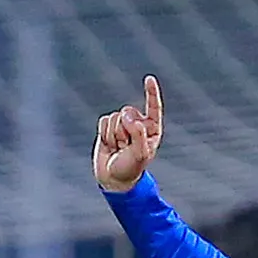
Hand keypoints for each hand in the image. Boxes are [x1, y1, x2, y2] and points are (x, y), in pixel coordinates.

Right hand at [93, 74, 163, 191]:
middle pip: (128, 112)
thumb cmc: (131, 168)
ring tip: (118, 148)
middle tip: (125, 147)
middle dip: (123, 129)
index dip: (151, 93)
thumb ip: (138, 134)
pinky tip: (110, 145)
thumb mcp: (140, 154)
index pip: (153, 107)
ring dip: (113, 135)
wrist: (113, 178)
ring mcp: (123, 125)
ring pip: (114, 117)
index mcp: (152, 129)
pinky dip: (104, 134)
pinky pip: (104, 121)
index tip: (149, 79)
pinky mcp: (108, 127)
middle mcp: (138, 124)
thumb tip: (130, 117)